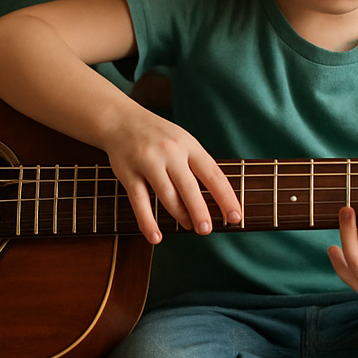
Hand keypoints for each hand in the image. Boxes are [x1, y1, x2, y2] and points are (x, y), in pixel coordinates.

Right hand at [102, 113, 241, 243]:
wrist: (121, 120)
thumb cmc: (159, 136)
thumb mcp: (183, 141)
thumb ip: (198, 165)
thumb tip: (218, 199)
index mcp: (189, 145)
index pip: (213, 174)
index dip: (226, 198)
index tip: (236, 217)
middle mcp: (170, 152)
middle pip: (189, 187)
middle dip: (200, 211)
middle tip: (207, 230)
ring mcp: (148, 162)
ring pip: (166, 195)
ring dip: (179, 215)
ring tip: (189, 226)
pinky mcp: (128, 173)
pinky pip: (139, 202)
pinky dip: (148, 222)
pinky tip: (156, 237)